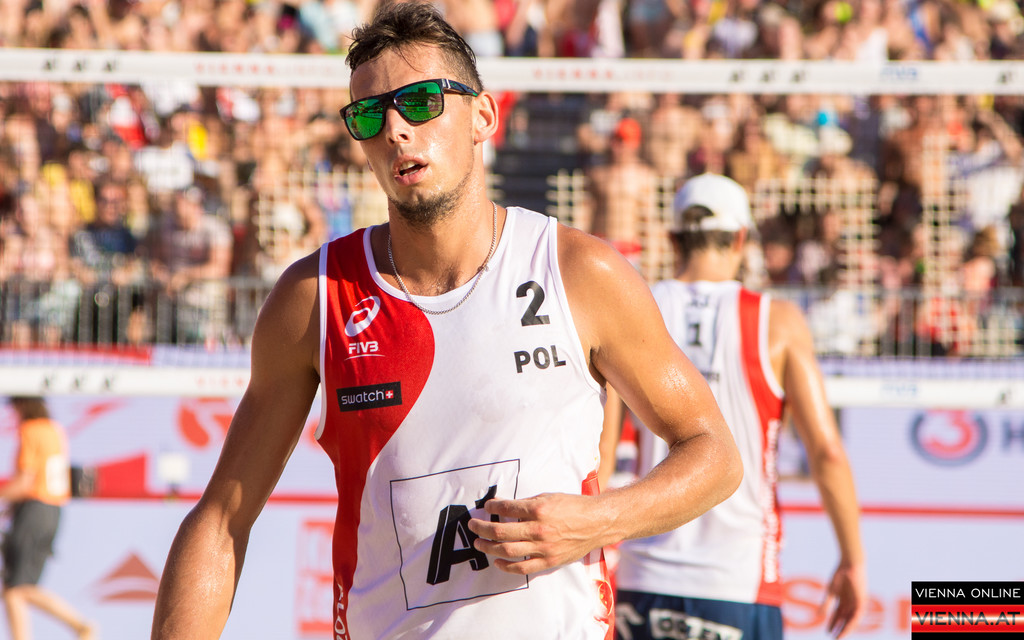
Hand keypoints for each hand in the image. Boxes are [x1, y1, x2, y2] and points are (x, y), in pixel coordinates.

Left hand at [467, 493, 611, 574]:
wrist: (597, 523)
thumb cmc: (574, 506)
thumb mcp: (549, 496)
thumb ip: (527, 503)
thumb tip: (505, 506)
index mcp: (539, 509)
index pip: (507, 508)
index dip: (492, 507)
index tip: (485, 506)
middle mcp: (539, 529)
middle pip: (501, 531)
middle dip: (482, 528)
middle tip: (472, 526)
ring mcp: (543, 547)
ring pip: (507, 550)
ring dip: (488, 547)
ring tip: (479, 543)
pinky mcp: (549, 561)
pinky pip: (522, 568)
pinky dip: (506, 566)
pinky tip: (497, 561)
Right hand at [820, 562, 866, 637]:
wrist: (849, 564)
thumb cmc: (839, 575)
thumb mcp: (831, 592)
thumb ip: (826, 604)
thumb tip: (818, 615)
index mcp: (843, 600)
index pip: (838, 615)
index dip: (832, 624)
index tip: (827, 632)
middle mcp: (851, 603)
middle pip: (845, 620)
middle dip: (839, 629)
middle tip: (834, 639)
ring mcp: (857, 602)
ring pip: (852, 620)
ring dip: (846, 629)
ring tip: (839, 638)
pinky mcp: (862, 601)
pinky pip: (858, 615)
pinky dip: (853, 622)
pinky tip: (847, 628)